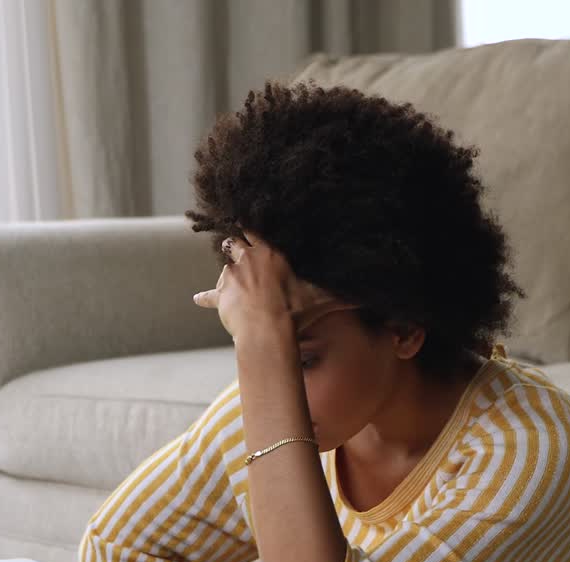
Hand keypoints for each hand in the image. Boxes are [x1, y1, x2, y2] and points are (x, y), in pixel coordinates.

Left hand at [192, 231, 357, 340]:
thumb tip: (373, 298)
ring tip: (232, 277)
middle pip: (236, 243)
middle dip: (237, 245)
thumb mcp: (322, 300)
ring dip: (229, 272)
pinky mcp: (220, 296)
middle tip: (238, 247)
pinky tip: (197, 299)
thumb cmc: (295, 311)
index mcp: (270, 253)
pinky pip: (210, 296)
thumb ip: (344, 296)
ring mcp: (232, 277)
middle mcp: (248, 259)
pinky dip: (205, 298)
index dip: (252, 228)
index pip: (257, 232)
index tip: (248, 221)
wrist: (267, 330)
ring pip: (225, 267)